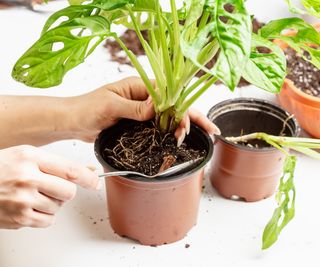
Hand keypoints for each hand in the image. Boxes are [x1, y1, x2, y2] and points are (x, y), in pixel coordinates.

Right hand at [0, 145, 98, 228]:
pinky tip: (30, 205)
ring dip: (53, 202)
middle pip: (69, 192)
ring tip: (34, 194)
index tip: (96, 182)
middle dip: (66, 191)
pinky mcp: (18, 219)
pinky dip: (44, 215)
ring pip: (59, 207)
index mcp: (30, 158)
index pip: (70, 170)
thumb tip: (87, 171)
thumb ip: (55, 163)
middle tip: (53, 187)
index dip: (88, 178)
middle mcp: (27, 178)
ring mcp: (22, 200)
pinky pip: (48, 221)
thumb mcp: (26, 155)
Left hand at [69, 77, 219, 142]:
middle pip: (175, 106)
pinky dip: (172, 132)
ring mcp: (143, 110)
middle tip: (211, 132)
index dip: (183, 110)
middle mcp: (145, 97)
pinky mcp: (138, 122)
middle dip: (193, 118)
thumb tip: (158, 106)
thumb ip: (135, 107)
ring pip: (170, 116)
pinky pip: (159, 125)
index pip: (169, 95)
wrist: (74, 121)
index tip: (187, 126)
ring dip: (185, 126)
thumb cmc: (87, 108)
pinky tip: (181, 138)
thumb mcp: (110, 106)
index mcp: (141, 87)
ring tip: (196, 139)